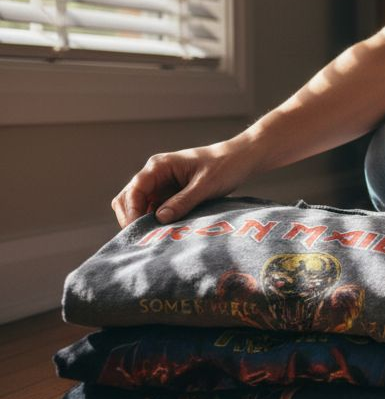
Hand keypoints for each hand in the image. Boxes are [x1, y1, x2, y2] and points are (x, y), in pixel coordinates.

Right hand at [111, 139, 259, 227]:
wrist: (241, 159)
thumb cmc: (225, 166)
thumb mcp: (205, 185)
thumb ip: (183, 201)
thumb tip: (160, 219)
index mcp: (159, 166)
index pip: (133, 190)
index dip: (132, 212)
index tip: (139, 232)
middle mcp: (155, 174)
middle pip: (129, 199)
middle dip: (132, 218)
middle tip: (144, 239)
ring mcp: (162, 184)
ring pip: (140, 206)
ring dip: (144, 221)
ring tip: (155, 238)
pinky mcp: (170, 194)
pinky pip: (155, 209)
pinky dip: (156, 221)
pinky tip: (165, 233)